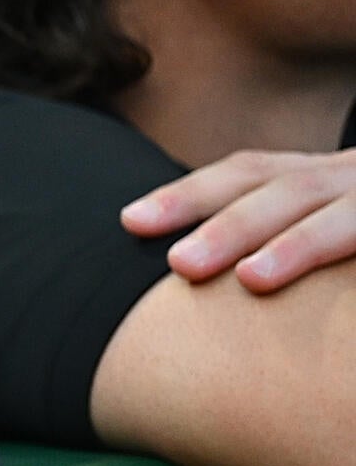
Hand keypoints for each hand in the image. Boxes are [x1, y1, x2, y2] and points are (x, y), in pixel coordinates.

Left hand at [122, 147, 355, 292]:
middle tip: (180, 263)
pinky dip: (341, 254)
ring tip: (253, 278)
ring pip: (346, 217)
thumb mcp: (327, 218)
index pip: (247, 175)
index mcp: (318, 177)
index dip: (191, 194)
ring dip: (298, 245)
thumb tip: (181, 274)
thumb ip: (268, 230)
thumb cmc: (354, 225)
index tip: (131, 221)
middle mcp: (350, 178)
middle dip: (232, 225)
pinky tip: (341, 290)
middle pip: (289, 190)